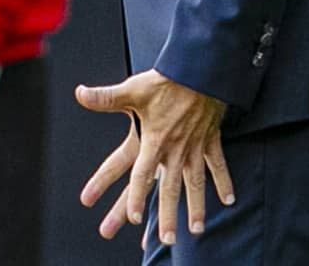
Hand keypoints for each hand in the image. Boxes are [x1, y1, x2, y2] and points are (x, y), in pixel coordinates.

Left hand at [76, 70, 234, 246]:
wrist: (202, 69)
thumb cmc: (167, 79)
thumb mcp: (133, 88)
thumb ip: (106, 97)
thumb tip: (80, 93)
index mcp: (154, 140)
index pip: (142, 175)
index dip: (135, 197)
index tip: (132, 218)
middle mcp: (175, 149)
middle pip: (170, 188)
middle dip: (168, 215)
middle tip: (168, 239)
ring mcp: (195, 146)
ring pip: (196, 183)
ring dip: (197, 207)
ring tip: (196, 229)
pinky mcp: (210, 138)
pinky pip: (217, 164)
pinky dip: (223, 181)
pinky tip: (229, 200)